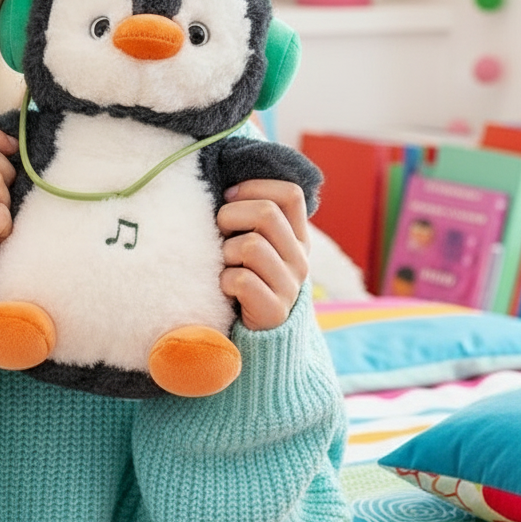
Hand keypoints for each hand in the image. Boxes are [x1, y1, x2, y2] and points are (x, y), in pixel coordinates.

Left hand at [217, 179, 310, 330]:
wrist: (261, 337)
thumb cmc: (248, 278)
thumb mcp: (258, 245)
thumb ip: (253, 219)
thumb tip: (224, 184)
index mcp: (298, 237)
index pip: (290, 194)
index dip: (255, 187)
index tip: (229, 197)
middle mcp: (300, 259)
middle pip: (267, 213)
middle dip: (230, 216)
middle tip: (220, 233)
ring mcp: (289, 286)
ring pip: (250, 245)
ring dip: (225, 252)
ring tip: (225, 264)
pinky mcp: (273, 310)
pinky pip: (240, 280)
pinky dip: (223, 281)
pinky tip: (225, 288)